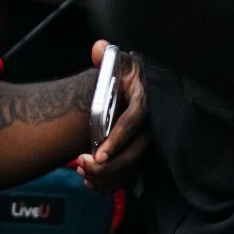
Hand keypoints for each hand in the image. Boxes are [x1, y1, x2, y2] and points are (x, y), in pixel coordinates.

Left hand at [73, 40, 149, 189]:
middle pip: (135, 153)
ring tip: (83, 173)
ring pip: (132, 168)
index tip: (99, 154)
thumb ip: (106, 57)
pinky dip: (109, 184)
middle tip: (83, 165)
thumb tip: (99, 49)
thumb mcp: (117, 61)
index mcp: (144, 100)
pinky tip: (89, 183)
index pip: (135, 121)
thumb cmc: (124, 73)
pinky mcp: (138, 154)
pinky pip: (128, 175)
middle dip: (109, 167)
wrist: (133, 84)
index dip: (118, 138)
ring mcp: (145, 141)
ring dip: (107, 177)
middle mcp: (150, 124)